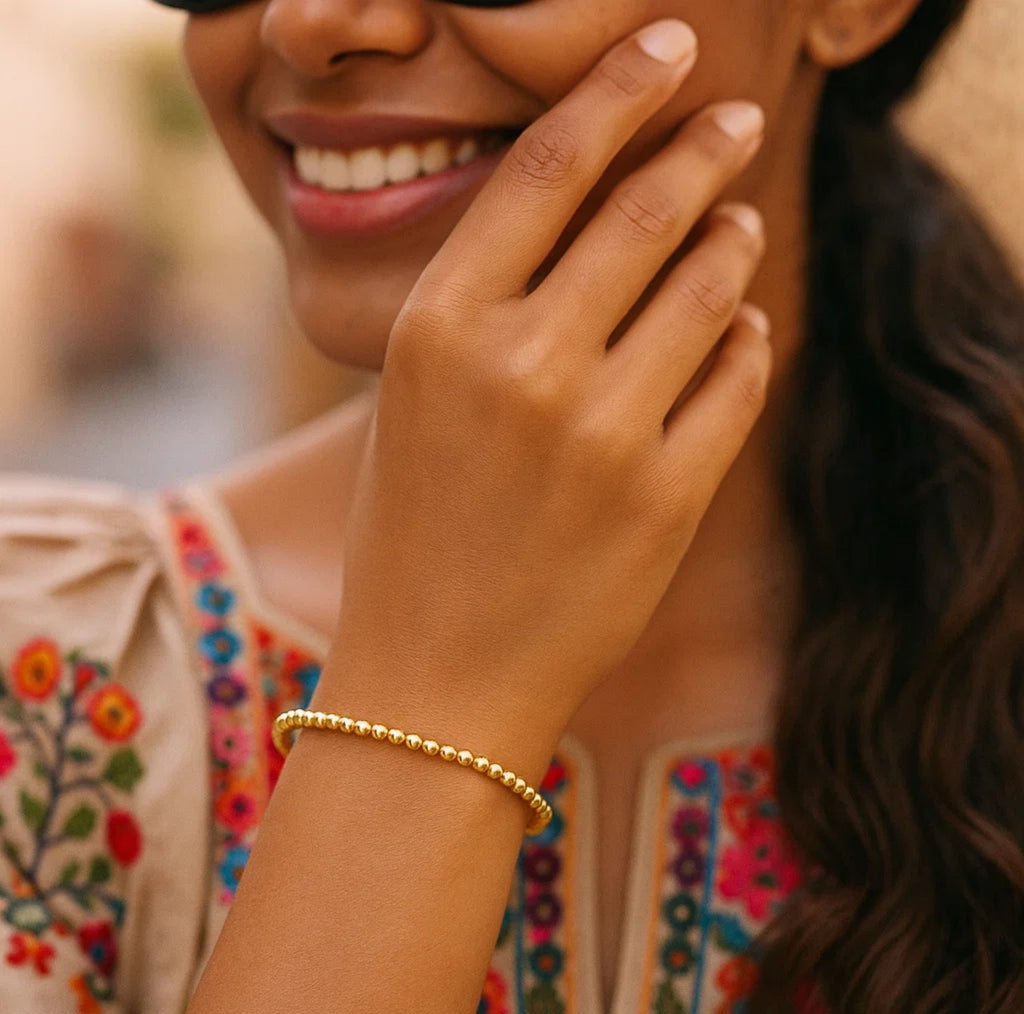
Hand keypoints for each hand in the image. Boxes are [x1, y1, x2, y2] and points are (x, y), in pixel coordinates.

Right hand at [331, 20, 770, 738]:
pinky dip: (745, 339)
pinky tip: (739, 327)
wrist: (437, 677)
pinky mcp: (665, 495)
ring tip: (739, 222)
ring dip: (732, 242)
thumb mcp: (413, 403)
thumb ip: (487, 312)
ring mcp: (601, 432)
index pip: (545, 165)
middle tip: (733, 118)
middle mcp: (522, 364)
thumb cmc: (410, 534)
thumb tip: (589, 234)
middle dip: (701, 147)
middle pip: (642, 209)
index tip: (662, 47)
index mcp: (439, 327)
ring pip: (706, 287)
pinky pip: (734, 380)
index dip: (615, 90)